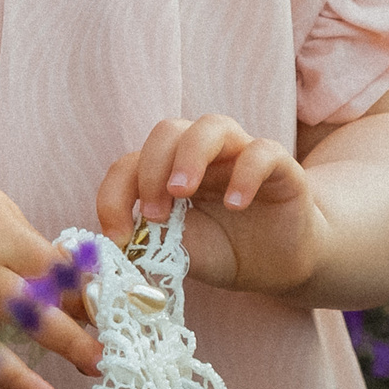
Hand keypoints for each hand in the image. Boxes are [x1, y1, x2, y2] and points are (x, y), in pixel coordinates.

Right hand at [0, 169, 102, 388]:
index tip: (111, 321)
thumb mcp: (2, 214)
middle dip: (66, 339)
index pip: (53, 273)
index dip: (85, 298)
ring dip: (16, 380)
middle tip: (98, 364)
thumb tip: (88, 297)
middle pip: (25, 311)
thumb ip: (38, 255)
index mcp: (0, 238)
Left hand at [95, 116, 328, 295]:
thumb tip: (109, 253)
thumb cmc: (223, 248)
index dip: (114, 196)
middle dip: (151, 169)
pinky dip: (246, 173)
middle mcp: (201, 154)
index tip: (117, 235)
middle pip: (167, 131)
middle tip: (154, 214)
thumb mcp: (178, 253)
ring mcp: (239, 155)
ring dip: (190, 156)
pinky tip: (237, 205)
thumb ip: (148, 246)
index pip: (129, 165)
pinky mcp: (279, 167)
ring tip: (181, 192)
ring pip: (212, 126)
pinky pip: (263, 152)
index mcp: (167, 171)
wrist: (278, 263)